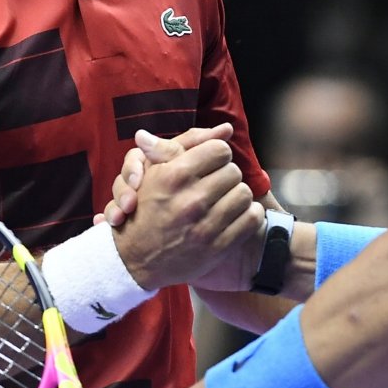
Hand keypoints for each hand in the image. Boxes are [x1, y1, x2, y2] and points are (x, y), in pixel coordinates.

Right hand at [111, 126, 263, 290]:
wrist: (135, 259)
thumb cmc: (145, 208)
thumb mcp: (153, 171)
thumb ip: (183, 144)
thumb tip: (223, 128)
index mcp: (175, 176)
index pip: (220, 150)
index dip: (217, 155)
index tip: (210, 164)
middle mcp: (191, 200)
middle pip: (234, 171)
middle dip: (226, 176)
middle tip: (215, 184)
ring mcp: (205, 226)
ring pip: (245, 194)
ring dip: (237, 195)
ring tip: (224, 199)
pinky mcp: (218, 248)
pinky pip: (252, 219)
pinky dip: (249, 215)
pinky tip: (236, 215)